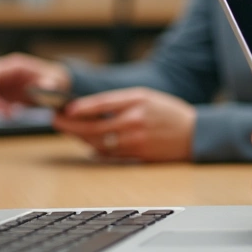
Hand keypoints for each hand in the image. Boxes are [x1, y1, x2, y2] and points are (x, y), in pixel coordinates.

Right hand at [0, 52, 70, 115]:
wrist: (58, 84)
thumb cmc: (57, 79)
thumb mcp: (58, 80)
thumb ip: (51, 83)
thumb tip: (44, 85)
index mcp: (15, 65)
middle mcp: (5, 71)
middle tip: (4, 115)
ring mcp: (3, 81)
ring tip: (10, 114)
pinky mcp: (3, 91)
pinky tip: (11, 113)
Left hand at [54, 87, 195, 161]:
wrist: (194, 133)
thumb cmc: (168, 112)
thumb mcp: (146, 97)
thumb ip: (120, 101)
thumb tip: (90, 108)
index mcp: (137, 101)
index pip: (102, 104)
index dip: (80, 108)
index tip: (64, 109)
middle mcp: (135, 120)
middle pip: (94, 126)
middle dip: (71, 125)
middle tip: (56, 121)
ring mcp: (136, 140)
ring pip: (99, 142)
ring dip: (80, 137)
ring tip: (69, 130)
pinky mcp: (138, 155)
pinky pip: (109, 154)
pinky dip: (95, 149)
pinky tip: (88, 143)